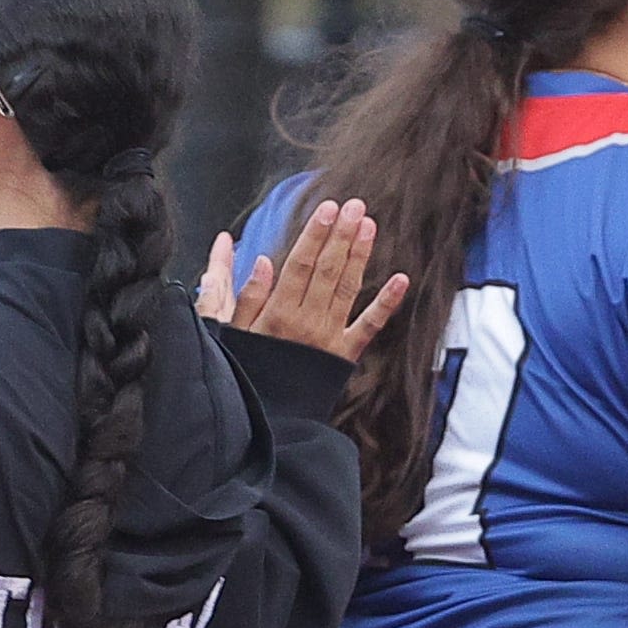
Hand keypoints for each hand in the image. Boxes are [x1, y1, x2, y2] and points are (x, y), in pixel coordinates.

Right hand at [199, 195, 406, 358]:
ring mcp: (328, 338)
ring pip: (347, 289)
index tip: (328, 208)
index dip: (316, 234)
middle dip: (342, 236)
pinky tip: (401, 280)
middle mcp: (306, 322)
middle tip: (356, 206)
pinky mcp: (344, 355)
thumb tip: (254, 256)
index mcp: (276, 313)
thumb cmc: (242, 373)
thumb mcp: (226, 332)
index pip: (299, 264)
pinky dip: (387, 303)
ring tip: (369, 226)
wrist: (266, 421)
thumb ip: (237, 293)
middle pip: (327, 270)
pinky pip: (369, 326)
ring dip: (360, 256)